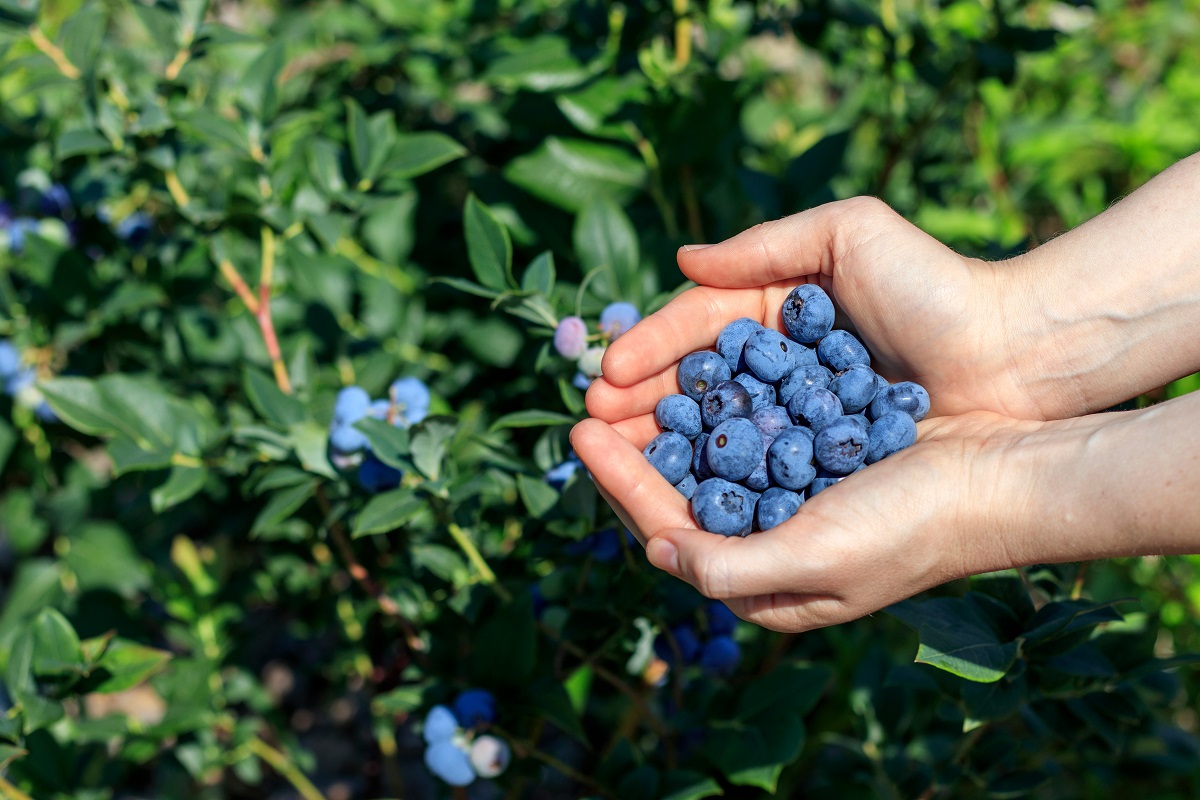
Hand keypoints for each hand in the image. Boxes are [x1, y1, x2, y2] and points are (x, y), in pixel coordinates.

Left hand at [570, 412, 1036, 632]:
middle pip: (679, 489)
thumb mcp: (817, 559)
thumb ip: (729, 566)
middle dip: (632, 444)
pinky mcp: (815, 447)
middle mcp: (769, 538)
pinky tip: (695, 366)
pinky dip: (718, 396)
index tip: (581, 431)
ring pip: (707, 453)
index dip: (619, 480)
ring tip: (628, 374)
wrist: (1000, 474)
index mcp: (764, 580)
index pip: (668, 527)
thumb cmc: (912, 526)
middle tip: (590, 397)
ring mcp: (791, 491)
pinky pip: (750, 421)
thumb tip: (653, 547)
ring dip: (666, 415)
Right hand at [586, 197, 1047, 446]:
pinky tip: (675, 486)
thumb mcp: (849, 234)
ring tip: (614, 456)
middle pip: (694, 387)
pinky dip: (716, 477)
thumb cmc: (936, 285)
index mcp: (776, 309)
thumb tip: (682, 260)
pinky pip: (758, 470)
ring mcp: (798, 418)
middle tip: (590, 424)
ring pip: (715, 431)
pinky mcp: (822, 462)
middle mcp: (779, 368)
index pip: (697, 328)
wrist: (1013, 353)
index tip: (607, 372)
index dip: (650, 348)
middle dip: (638, 405)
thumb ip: (764, 246)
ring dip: (661, 445)